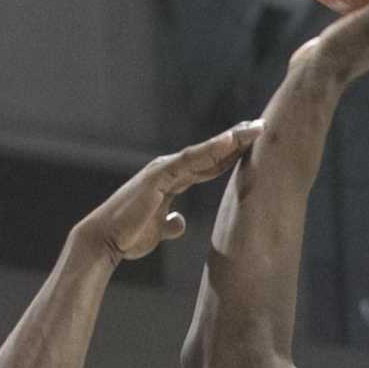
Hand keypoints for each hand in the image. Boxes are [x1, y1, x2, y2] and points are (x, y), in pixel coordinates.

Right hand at [73, 123, 260, 265]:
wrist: (106, 240)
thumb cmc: (129, 235)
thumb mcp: (158, 230)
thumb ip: (170, 223)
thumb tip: (180, 223)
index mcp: (171, 179)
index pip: (208, 164)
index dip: (230, 154)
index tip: (253, 145)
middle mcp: (169, 169)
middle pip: (210, 152)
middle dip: (237, 140)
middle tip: (262, 126)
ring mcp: (164, 169)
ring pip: (204, 151)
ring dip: (231, 139)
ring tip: (255, 129)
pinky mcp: (159, 175)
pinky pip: (190, 159)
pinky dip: (210, 149)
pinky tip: (230, 140)